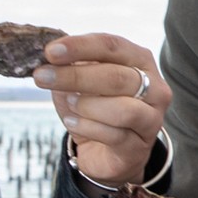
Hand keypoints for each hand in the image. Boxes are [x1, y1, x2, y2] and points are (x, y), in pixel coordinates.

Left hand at [36, 33, 170, 186]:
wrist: (106, 151)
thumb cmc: (94, 107)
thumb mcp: (81, 81)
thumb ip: (71, 65)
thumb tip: (49, 56)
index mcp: (140, 60)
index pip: (112, 46)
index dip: (81, 47)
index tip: (50, 52)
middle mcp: (155, 87)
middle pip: (117, 77)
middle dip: (75, 76)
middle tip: (42, 76)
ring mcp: (151, 118)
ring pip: (122, 109)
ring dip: (87, 105)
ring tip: (69, 103)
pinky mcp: (139, 146)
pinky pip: (114, 135)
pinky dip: (86, 127)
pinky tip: (72, 123)